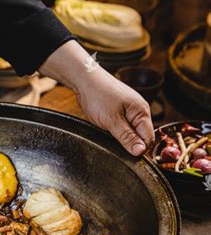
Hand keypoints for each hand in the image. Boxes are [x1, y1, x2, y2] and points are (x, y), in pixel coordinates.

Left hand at [40, 40, 153, 155]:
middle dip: (130, 143)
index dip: (140, 150)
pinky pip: (124, 125)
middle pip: (141, 136)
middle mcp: (139, 110)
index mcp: (142, 112)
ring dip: (122, 136)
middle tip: (115, 143)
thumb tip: (140, 152)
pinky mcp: (121, 109)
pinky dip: (117, 130)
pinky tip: (107, 128)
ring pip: (131, 131)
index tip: (127, 156)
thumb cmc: (98, 96)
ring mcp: (130, 109)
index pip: (149, 138)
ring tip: (109, 132)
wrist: (85, 79)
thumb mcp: (112, 121)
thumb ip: (127, 137)